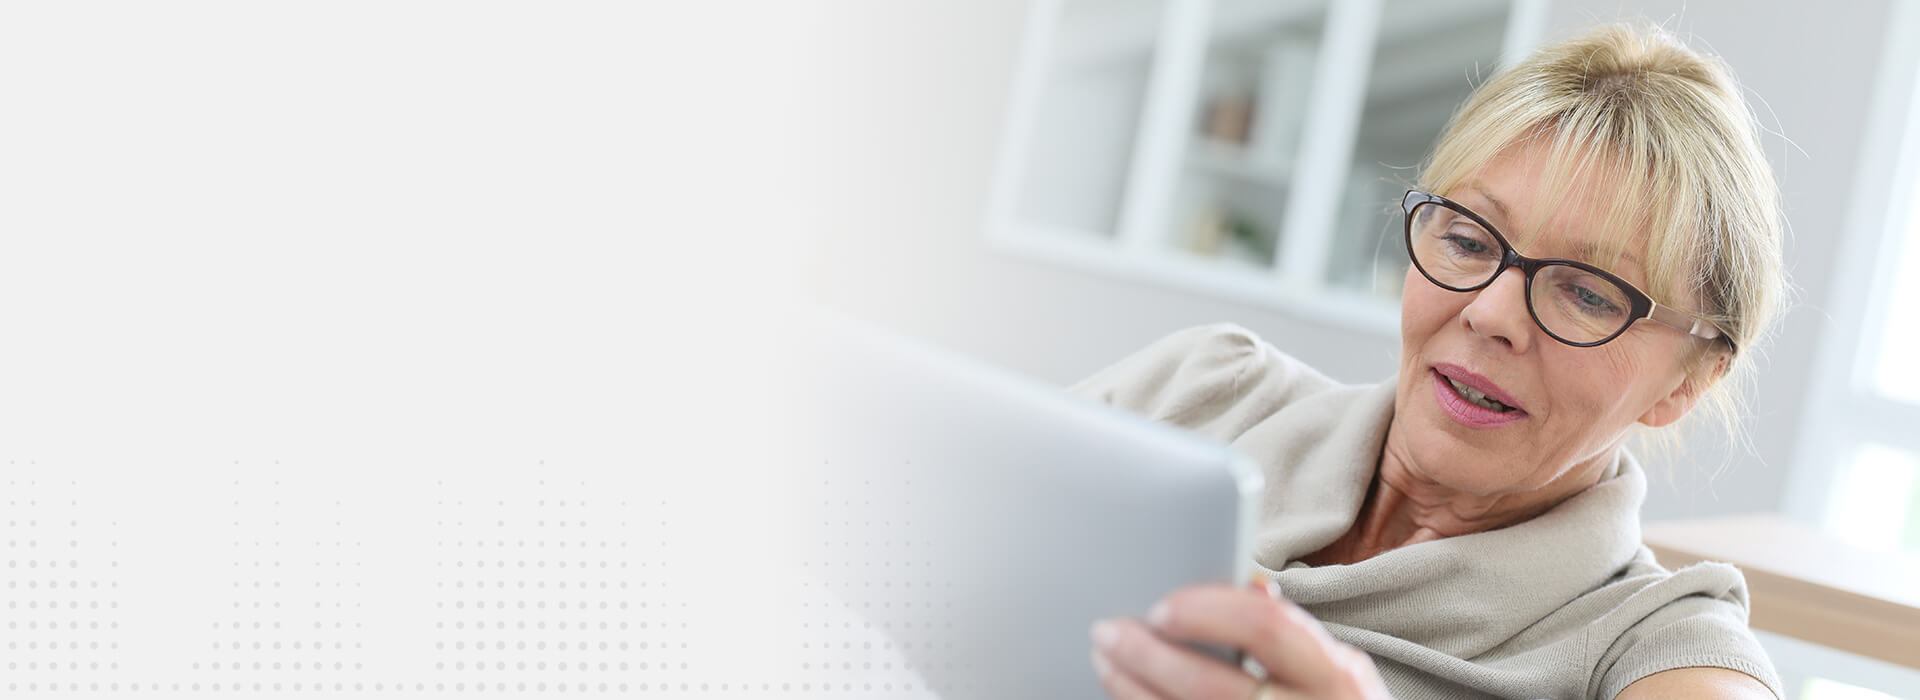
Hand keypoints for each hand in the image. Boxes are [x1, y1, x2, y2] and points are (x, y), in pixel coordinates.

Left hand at [1090, 583, 1391, 699]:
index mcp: (1335, 676)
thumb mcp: (1327, 668)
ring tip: (1107, 661)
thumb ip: (1284, 632)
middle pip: (1209, 685)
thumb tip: (1240, 585)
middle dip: (1147, 655)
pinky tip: (1129, 694)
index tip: (1160, 607)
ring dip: (1132, 688)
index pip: (1265, 626)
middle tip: (1108, 631)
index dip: (1205, 611)